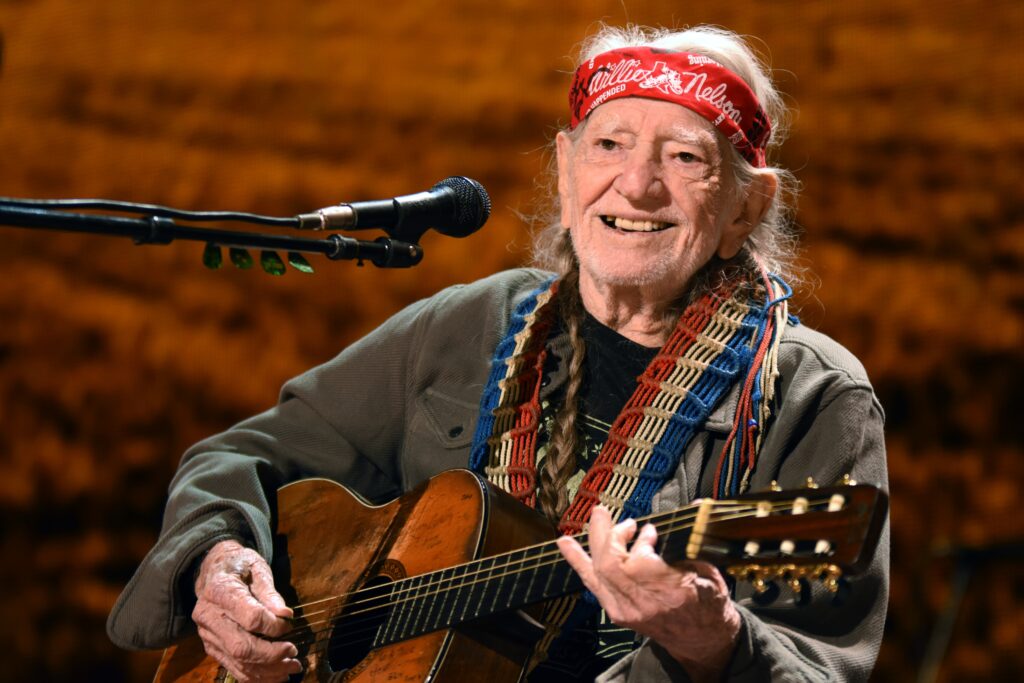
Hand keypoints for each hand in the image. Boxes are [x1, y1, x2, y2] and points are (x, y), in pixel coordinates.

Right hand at [192, 540, 301, 681]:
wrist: (213, 570)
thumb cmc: (240, 566)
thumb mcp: (257, 568)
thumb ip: (269, 592)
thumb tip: (285, 615)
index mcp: (220, 591)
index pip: (250, 618)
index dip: (274, 626)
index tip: (289, 625)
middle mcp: (208, 616)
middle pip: (241, 647)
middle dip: (272, 655)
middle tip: (294, 654)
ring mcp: (208, 635)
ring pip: (238, 661)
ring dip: (267, 671)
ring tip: (291, 668)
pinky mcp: (211, 646)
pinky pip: (232, 667)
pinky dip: (255, 676)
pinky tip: (275, 675)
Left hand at [556, 505, 740, 681]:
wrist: (701, 640)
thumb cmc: (708, 604)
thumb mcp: (708, 572)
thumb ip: (691, 543)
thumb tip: (690, 508)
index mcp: (672, 593)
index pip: (640, 563)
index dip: (640, 541)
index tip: (649, 529)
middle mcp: (644, 604)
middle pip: (611, 565)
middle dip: (609, 533)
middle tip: (616, 515)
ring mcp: (627, 610)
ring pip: (598, 571)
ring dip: (595, 540)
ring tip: (598, 517)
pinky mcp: (617, 612)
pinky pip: (592, 583)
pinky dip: (578, 560)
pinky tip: (565, 544)